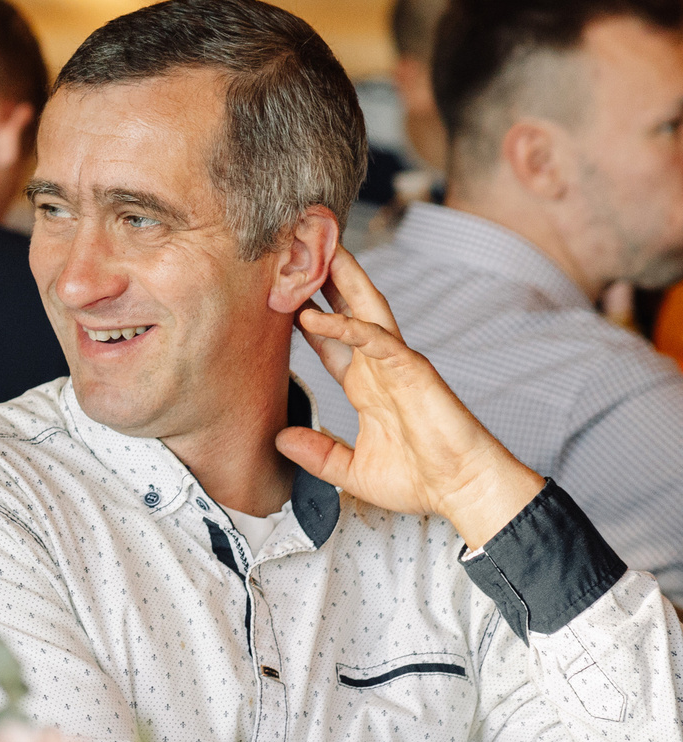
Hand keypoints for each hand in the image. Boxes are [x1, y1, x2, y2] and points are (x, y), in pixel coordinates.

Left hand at [277, 248, 543, 547]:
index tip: (280, 297)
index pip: (332, 342)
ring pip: (366, 311)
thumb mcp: (352, 471)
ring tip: (316, 250)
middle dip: (327, 281)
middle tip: (300, 250)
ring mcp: (397, 365)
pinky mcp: (412, 371)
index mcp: (368, 385)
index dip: (308, 318)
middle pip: (349, 311)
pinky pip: (375, 340)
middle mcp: (380, 367)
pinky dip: (345, 327)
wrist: (463, 490)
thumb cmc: (421, 480)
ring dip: (342, 280)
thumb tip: (279, 440)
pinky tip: (314, 317)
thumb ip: (316, 454)